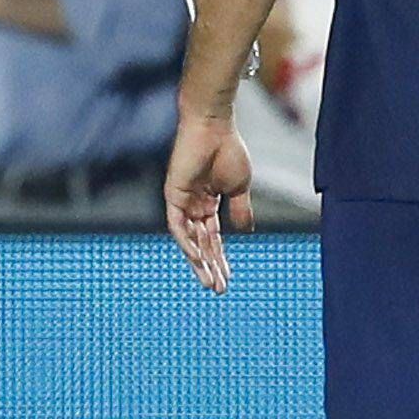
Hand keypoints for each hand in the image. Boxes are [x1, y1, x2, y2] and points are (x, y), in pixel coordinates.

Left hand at [163, 112, 252, 292]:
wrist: (214, 128)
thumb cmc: (228, 151)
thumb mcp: (239, 187)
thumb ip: (240, 210)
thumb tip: (245, 232)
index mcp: (208, 204)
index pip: (213, 238)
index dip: (220, 259)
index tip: (228, 279)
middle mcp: (193, 206)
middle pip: (201, 244)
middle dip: (210, 267)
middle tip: (218, 289)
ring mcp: (182, 201)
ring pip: (189, 239)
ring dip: (198, 261)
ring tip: (209, 281)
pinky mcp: (173, 194)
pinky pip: (177, 224)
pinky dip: (186, 241)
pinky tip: (196, 258)